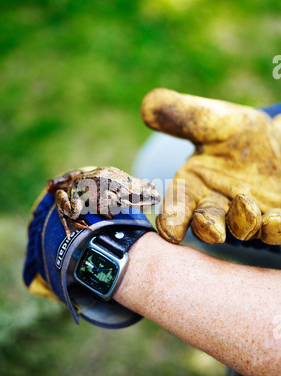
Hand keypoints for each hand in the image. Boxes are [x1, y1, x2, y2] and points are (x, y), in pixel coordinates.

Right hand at [141, 88, 280, 244]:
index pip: (178, 205)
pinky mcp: (275, 221)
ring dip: (242, 223)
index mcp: (194, 185)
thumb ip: (183, 116)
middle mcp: (218, 206)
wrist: (278, 142)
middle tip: (211, 228)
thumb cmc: (240, 135)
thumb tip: (148, 104)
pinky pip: (273, 231)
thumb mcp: (216, 121)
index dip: (172, 218)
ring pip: (241, 229)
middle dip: (207, 228)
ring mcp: (248, 218)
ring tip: (245, 204)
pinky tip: (275, 220)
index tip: (170, 230)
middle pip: (207, 224)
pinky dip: (273, 229)